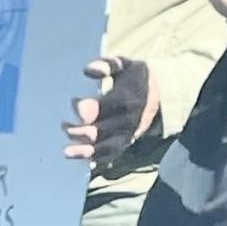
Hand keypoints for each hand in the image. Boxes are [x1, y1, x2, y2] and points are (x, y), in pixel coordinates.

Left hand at [63, 57, 159, 175]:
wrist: (163, 93)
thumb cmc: (136, 76)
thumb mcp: (125, 64)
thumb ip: (106, 65)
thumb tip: (87, 71)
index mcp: (123, 100)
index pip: (99, 109)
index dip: (82, 108)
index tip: (72, 101)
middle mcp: (126, 120)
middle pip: (99, 132)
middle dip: (78, 131)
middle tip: (63, 126)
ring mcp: (128, 134)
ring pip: (105, 148)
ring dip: (85, 151)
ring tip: (67, 152)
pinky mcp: (128, 142)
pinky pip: (113, 154)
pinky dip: (99, 159)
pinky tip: (84, 161)